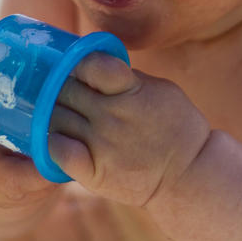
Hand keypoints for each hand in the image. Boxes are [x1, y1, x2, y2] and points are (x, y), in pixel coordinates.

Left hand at [49, 54, 209, 206]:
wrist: (189, 176)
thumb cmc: (177, 128)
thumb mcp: (161, 90)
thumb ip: (127, 78)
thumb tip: (96, 65)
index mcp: (130, 89)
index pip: (90, 64)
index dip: (78, 64)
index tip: (77, 70)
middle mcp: (112, 115)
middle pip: (65, 90)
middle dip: (60, 88)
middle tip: (63, 95)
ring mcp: (102, 144)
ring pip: (56, 117)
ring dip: (53, 114)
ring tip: (62, 116)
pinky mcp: (95, 172)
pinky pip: (57, 150)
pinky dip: (52, 141)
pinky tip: (60, 138)